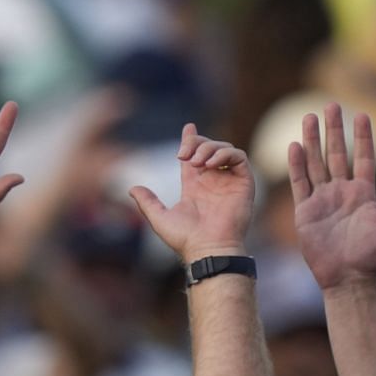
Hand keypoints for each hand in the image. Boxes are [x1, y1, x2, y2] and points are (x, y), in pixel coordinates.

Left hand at [128, 124, 255, 263]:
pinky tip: (210, 164)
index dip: (191, 140)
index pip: (194, 155)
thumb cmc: (185, 238)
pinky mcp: (243, 183)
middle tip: (182, 155)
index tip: (188, 127)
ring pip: (224, 149)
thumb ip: (147, 202)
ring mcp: (228, 181)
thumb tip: (132, 187)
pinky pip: (240, 157)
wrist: (207, 248)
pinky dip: (225, 154)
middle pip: (208, 147)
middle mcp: (213, 181)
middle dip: (196, 143)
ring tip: (195, 163)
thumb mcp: (159, 217)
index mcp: (195, 186)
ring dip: (209, 148)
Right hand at [291, 104, 375, 289]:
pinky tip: (295, 146)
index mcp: (364, 193)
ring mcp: (322, 200)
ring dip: (312, 140)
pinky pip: (300, 183)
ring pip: (316, 163)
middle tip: (330, 105)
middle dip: (333, 130)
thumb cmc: (373, 257)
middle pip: (336, 154)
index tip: (361, 114)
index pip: (364, 157)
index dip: (363, 136)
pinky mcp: (305, 211)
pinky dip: (297, 165)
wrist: (347, 276)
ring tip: (308, 118)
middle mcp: (342, 192)